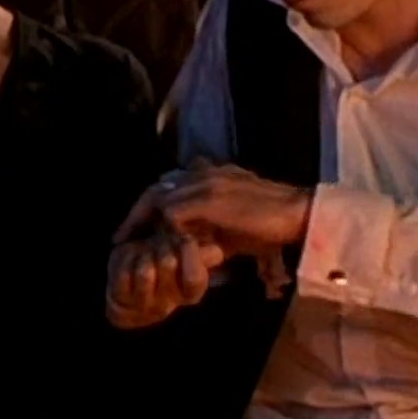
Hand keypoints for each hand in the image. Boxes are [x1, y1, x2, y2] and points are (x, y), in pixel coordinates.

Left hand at [105, 228, 225, 328]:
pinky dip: (125, 257)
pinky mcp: (122, 298)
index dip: (190, 252)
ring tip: (144, 252)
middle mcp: (169, 303)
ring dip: (143, 252)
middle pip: (169, 264)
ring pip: (145, 271)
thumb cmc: (159, 261)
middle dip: (163, 245)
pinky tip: (129, 257)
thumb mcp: (183, 254)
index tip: (185, 239)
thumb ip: (200, 252)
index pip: (195, 278)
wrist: (126, 280)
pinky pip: (124, 273)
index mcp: (190, 293)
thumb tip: (216, 253)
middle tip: (160, 245)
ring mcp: (144, 303)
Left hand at [114, 163, 313, 257]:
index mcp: (212, 173)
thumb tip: (194, 243)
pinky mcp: (206, 199)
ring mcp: (204, 183)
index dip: (151, 205)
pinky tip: (155, 245)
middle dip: (137, 214)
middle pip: (157, 188)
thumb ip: (213, 225)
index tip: (137, 227)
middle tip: (121, 236)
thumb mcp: (236, 222)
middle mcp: (205, 172)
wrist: (297, 214)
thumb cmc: (273, 224)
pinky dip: (162, 230)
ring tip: (128, 243)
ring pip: (159, 199)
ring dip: (143, 223)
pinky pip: (172, 214)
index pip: (170, 184)